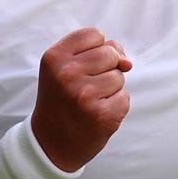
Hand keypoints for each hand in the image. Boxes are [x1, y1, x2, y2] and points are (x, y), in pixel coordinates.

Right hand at [30, 27, 132, 171]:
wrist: (50, 144)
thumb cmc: (62, 99)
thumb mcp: (65, 68)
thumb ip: (97, 51)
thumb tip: (127, 62)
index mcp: (54, 57)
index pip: (94, 34)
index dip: (95, 49)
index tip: (80, 67)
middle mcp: (67, 74)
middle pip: (110, 53)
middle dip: (105, 68)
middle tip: (84, 87)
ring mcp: (84, 95)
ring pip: (119, 76)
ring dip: (110, 89)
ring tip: (88, 102)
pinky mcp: (102, 115)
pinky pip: (124, 98)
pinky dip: (115, 106)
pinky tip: (96, 115)